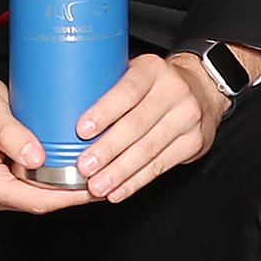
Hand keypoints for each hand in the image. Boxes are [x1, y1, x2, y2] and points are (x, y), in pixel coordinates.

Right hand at [0, 56, 87, 216]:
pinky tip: (70, 172)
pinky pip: (28, 191)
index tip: (93, 187)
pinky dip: (50, 184)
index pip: (34, 200)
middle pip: (37, 203)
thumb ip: (12, 134)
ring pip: (35, 199)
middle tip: (103, 179)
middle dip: (70, 194)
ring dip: (62, 190)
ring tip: (92, 175)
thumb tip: (35, 159)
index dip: (67, 196)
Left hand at [63, 52, 232, 203]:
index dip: (104, 112)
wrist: (203, 89)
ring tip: (97, 186)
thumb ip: (106, 84)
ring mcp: (187, 117)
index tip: (81, 130)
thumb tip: (57, 106)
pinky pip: (161, 165)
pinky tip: (118, 191)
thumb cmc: (153, 83)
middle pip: (137, 125)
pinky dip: (136, 181)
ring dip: (120, 172)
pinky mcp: (194, 142)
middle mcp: (174, 91)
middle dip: (108, 150)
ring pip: (149, 149)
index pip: (127, 90)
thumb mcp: (134, 71)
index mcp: (152, 69)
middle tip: (83, 167)